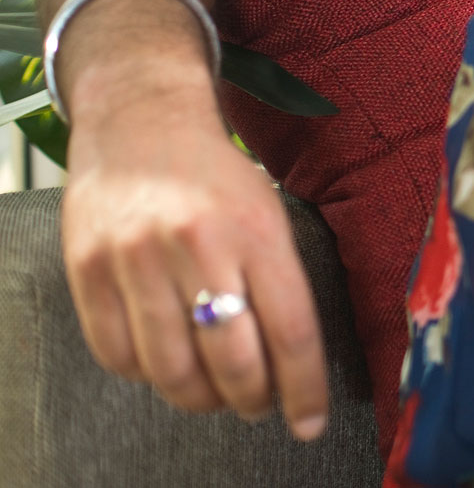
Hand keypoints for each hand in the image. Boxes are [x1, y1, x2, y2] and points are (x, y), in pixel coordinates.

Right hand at [60, 29, 328, 437]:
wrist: (141, 124)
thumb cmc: (217, 179)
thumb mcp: (270, 213)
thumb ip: (281, 282)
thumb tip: (297, 363)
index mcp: (258, 232)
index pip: (292, 331)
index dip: (304, 389)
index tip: (310, 423)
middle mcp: (199, 247)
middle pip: (233, 362)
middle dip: (252, 400)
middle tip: (258, 404)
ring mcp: (137, 260)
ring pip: (172, 371)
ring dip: (201, 399)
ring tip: (215, 393)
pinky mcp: (88, 271)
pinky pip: (119, 356)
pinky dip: (146, 376)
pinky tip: (165, 362)